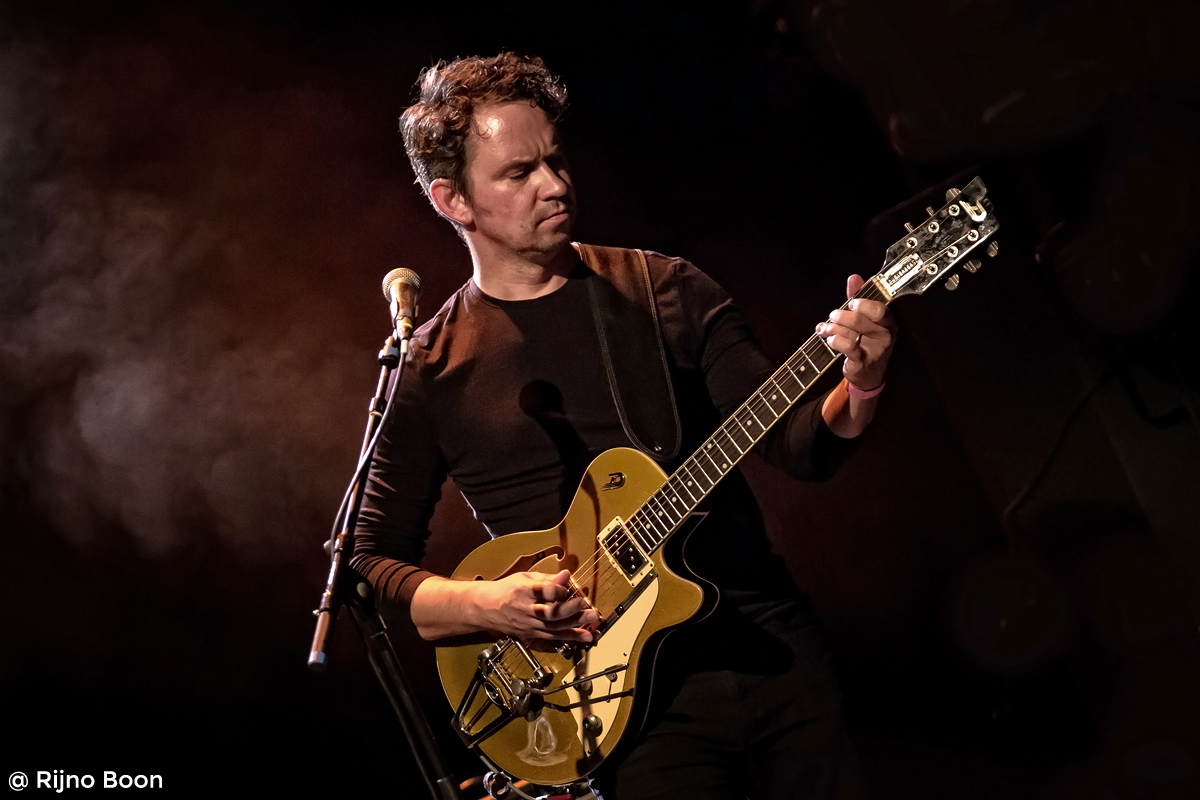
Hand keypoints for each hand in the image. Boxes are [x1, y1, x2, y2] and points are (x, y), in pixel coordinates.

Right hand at [471, 569, 598, 642]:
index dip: (558, 589)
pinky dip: (571, 636)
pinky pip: (554, 636)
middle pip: (550, 612)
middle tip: (587, 605)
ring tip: (593, 620)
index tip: (568, 585)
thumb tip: (567, 575)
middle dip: (571, 610)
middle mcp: (526, 609)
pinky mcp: (532, 634)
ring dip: (576, 624)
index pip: (543, 591)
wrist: (486, 608)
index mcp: (523, 590)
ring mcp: (529, 624)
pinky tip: (586, 636)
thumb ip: (547, 578)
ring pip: (555, 627)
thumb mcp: (524, 578)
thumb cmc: (507, 590)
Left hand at [816, 274, 895, 391]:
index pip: (880, 310)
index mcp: (888, 322)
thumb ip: (859, 298)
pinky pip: (848, 347)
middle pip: (861, 320)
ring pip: (851, 333)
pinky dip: (835, 340)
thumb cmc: (866, 341)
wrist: (869, 374)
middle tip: (833, 316)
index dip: (863, 304)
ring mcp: (875, 350)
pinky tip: (829, 339)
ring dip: (832, 328)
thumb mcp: (864, 319)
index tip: (851, 303)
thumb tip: (853, 278)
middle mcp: (885, 335)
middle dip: (842, 316)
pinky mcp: (863, 362)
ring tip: (824, 328)